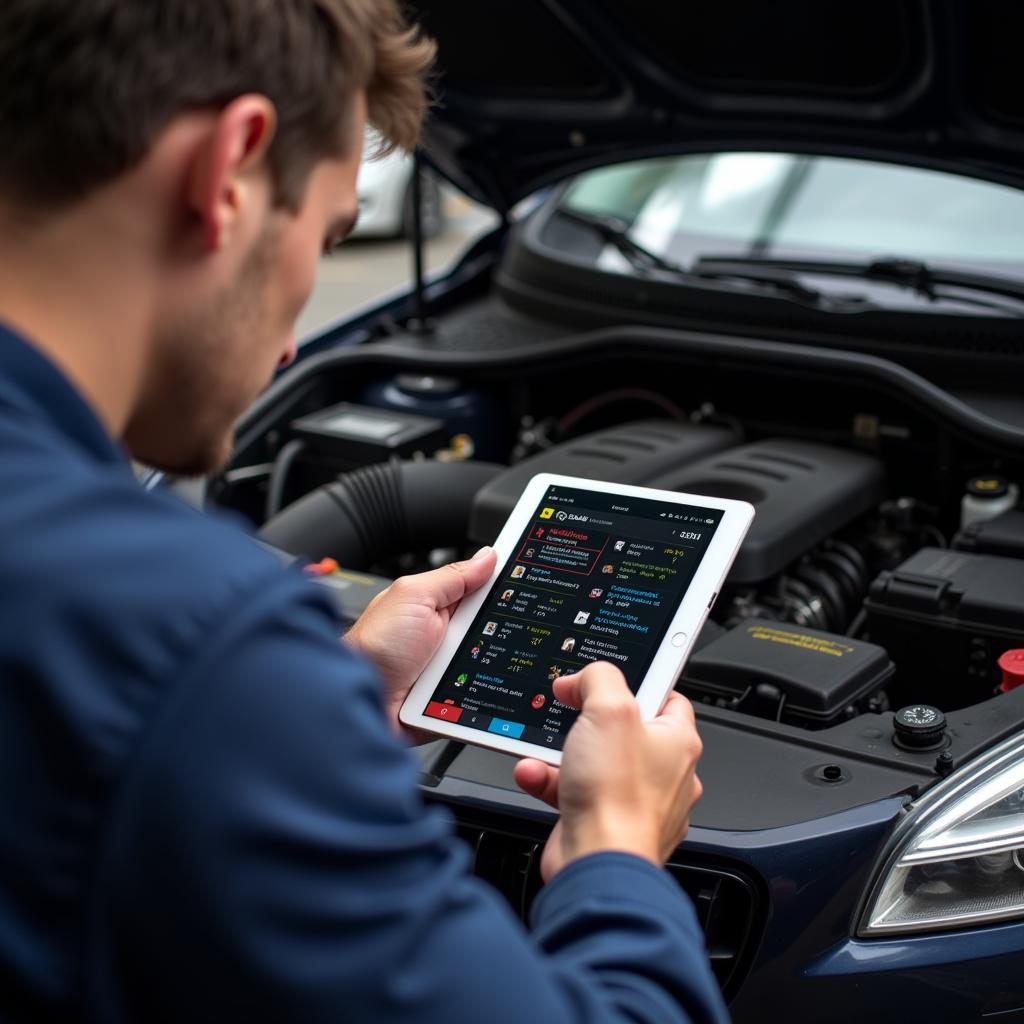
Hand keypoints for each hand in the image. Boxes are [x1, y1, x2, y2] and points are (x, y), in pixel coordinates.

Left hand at [345, 547, 496, 739]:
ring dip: (499, 663)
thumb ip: (452, 576)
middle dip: (509, 627)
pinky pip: (487, 693)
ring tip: (486, 663)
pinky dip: (491, 692)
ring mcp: (455, 668)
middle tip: (509, 626)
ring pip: (497, 661)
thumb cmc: (373, 648)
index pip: (484, 589)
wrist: (361, 702)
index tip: (533, 577)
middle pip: (498, 626)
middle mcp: (450, 636)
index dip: (506, 584)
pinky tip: (488, 690)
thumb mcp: (413, 596)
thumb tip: (487, 556)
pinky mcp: (457, 699)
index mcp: (440, 605)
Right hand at [513, 662, 702, 880]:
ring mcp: (635, 803)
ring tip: (545, 752)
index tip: (612, 678)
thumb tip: (584, 679)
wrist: (597, 864)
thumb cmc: (617, 798)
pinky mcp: (606, 824)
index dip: (638, 682)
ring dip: (561, 755)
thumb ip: (600, 679)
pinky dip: (551, 783)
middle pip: (623, 730)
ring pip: (594, 763)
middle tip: (573, 716)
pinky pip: (575, 793)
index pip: (667, 697)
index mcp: (678, 742)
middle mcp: (664, 774)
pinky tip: (535, 775)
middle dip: (587, 723)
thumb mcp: (609, 710)